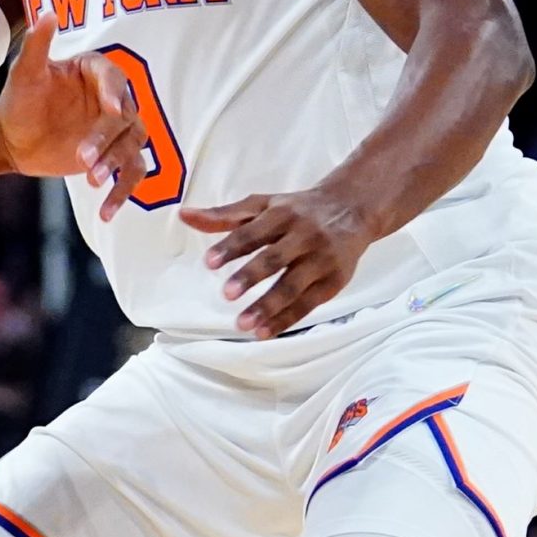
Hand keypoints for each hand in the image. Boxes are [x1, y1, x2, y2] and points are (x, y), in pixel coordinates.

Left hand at [0, 15, 146, 220]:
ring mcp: (117, 130)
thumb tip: (48, 14)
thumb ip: (37, 46)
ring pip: (132, 146)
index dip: (114, 94)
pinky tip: (107, 212)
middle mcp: (113, 99)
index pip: (114, 79)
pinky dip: (123, 193)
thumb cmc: (19, 100)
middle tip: (83, 160)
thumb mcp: (24, 73)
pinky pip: (132, 174)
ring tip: (93, 183)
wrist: (14, 136)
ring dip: (117, 165)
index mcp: (96, 72)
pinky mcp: (116, 157)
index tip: (110, 110)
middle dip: (106, 140)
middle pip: (124, 118)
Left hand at [183, 186, 376, 336]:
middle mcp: (303, 235)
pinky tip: (264, 332)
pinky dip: (286, 319)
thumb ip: (223, 214)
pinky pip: (308, 304)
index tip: (208, 262)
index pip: (252, 231)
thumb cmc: (296, 209)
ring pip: (293, 286)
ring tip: (242, 324)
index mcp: (281, 214)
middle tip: (226, 294)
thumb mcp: (262, 205)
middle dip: (250, 277)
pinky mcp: (334, 281)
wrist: (352, 209)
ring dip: (268, 307)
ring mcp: (321, 259)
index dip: (230, 246)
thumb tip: (183, 215)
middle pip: (275, 258)